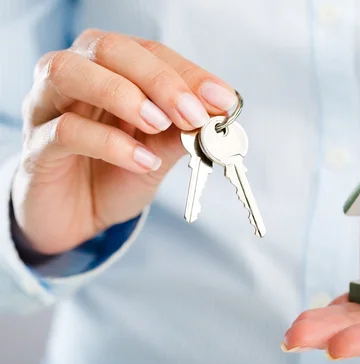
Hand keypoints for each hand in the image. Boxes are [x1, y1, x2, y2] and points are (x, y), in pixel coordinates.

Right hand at [12, 28, 237, 254]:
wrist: (81, 216)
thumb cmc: (120, 172)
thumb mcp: (162, 150)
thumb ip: (185, 129)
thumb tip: (221, 112)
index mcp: (111, 68)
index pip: (150, 52)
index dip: (189, 73)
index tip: (223, 99)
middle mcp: (75, 75)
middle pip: (109, 49)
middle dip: (158, 80)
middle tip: (191, 113)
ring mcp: (48, 107)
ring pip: (70, 72)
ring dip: (122, 94)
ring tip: (160, 125)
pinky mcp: (36, 146)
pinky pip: (66, 131)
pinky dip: (110, 144)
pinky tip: (143, 161)